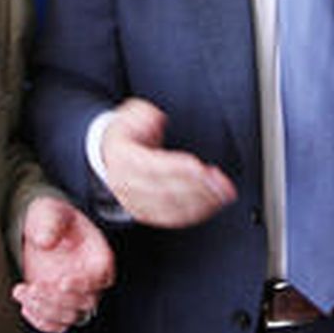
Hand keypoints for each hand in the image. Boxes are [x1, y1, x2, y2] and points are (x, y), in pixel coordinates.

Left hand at [13, 196, 115, 332]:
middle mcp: (91, 279)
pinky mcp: (59, 305)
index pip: (102, 276)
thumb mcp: (50, 211)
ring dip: (46, 310)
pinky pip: (57, 325)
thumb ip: (50, 222)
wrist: (37, 230)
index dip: (83, 283)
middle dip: (58, 299)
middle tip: (35, 286)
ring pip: (71, 317)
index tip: (61, 281)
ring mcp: (75, 295)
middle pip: (87, 303)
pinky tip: (26, 305)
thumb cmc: (51, 219)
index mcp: (98, 256)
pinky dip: (41, 322)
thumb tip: (45, 240)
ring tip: (24, 292)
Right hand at [101, 98, 236, 226]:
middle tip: (222, 184)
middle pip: (165, 190)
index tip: (200, 167)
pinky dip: (194, 213)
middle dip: (198, 188)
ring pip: (170, 207)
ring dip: (201, 202)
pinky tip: (211, 206)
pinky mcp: (145, 212)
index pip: (153, 167)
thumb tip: (156, 121)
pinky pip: (171, 217)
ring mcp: (134, 201)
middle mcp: (126, 184)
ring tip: (224, 194)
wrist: (110, 153)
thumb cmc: (128, 133)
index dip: (178, 168)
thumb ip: (146, 117)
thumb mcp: (134, 114)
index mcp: (124, 158)